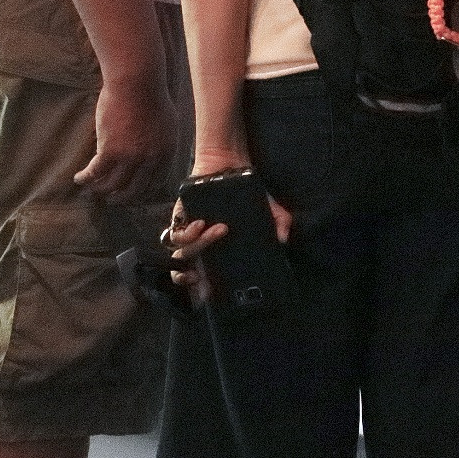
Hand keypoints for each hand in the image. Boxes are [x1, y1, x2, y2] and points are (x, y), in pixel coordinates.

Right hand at [75, 77, 172, 199]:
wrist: (137, 83)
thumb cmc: (150, 96)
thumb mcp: (166, 124)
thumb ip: (159, 143)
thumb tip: (150, 155)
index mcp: (166, 153)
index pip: (155, 183)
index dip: (142, 191)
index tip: (132, 193)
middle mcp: (150, 160)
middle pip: (134, 189)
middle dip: (122, 198)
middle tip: (112, 200)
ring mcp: (130, 158)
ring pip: (112, 185)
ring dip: (100, 190)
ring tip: (93, 190)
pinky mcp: (110, 151)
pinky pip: (95, 173)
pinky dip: (86, 178)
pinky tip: (79, 178)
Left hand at [162, 193, 292, 308]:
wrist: (229, 163)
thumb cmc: (247, 189)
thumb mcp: (268, 207)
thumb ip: (278, 222)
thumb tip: (283, 239)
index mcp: (217, 250)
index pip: (204, 277)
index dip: (200, 291)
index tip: (209, 294)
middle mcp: (200, 245)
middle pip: (184, 272)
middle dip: (188, 279)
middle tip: (202, 277)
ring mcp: (188, 232)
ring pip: (182, 253)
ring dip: (200, 246)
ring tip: (220, 230)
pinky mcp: (179, 217)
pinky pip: (175, 234)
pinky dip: (188, 233)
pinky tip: (202, 223)